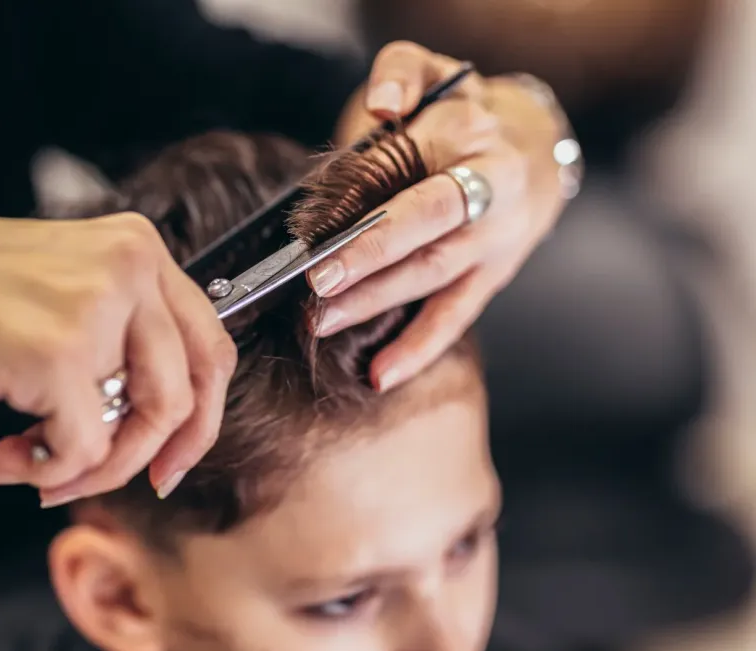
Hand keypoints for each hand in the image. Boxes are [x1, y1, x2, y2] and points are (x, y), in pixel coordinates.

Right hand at [0, 200, 235, 503]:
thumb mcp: (60, 291)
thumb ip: (115, 342)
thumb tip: (152, 434)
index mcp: (138, 249)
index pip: (210, 346)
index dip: (198, 419)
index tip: (167, 462)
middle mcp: (130, 268)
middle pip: (186, 394)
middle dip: (144, 458)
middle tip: (92, 482)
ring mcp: (95, 309)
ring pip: (139, 430)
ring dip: (85, 472)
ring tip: (25, 468)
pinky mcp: (55, 354)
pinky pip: (81, 450)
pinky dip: (41, 471)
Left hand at [321, 42, 567, 390]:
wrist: (536, 151)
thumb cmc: (463, 114)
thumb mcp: (435, 73)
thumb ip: (401, 74)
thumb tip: (380, 108)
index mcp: (473, 141)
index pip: (414, 181)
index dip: (368, 215)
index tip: (321, 243)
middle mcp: (492, 195)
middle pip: (427, 233)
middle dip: (369, 262)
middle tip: (316, 285)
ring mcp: (495, 244)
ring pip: (433, 279)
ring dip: (377, 305)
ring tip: (322, 322)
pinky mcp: (492, 278)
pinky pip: (454, 318)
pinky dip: (418, 350)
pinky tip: (380, 376)